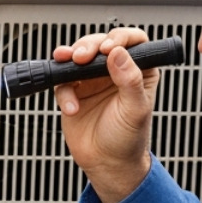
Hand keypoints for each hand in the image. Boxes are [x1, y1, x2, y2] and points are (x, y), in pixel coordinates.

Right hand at [50, 27, 159, 202]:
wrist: (107, 164)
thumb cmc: (128, 139)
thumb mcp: (135, 109)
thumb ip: (130, 80)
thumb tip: (119, 54)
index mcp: (138, 71)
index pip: (133, 42)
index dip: (120, 38)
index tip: (109, 47)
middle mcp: (114, 72)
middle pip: (100, 44)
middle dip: (89, 46)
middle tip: (83, 56)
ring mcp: (92, 81)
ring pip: (78, 56)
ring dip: (70, 58)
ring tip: (68, 63)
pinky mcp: (73, 92)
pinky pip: (63, 82)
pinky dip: (64, 92)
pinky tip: (72, 107)